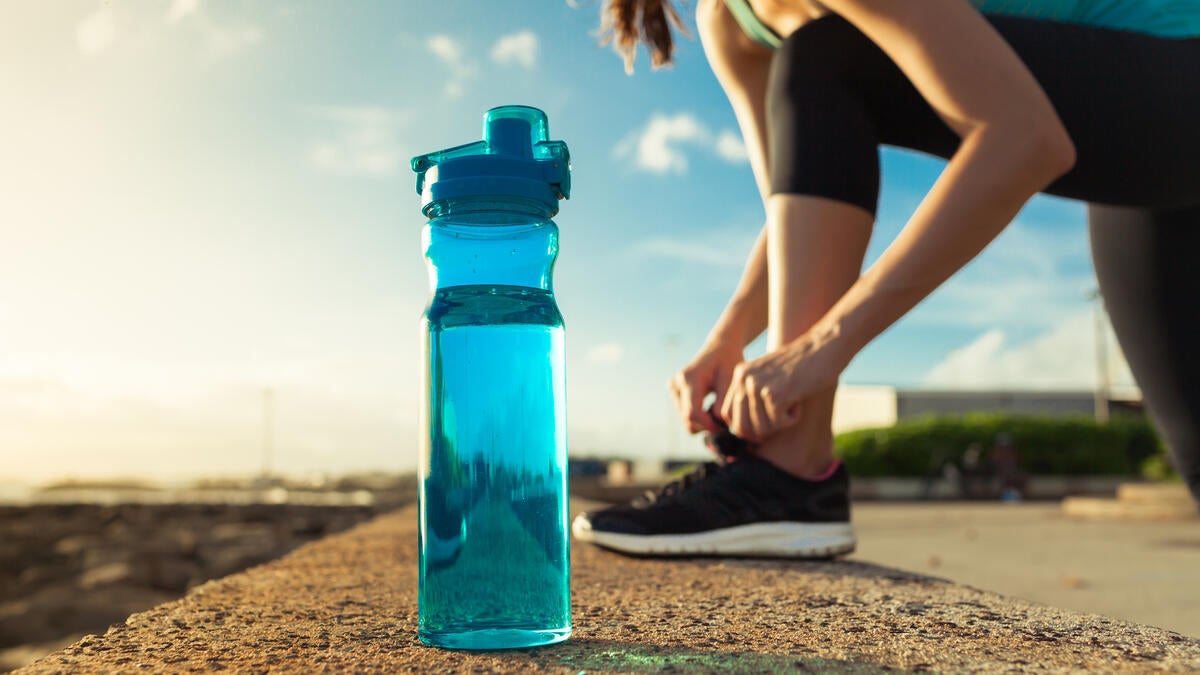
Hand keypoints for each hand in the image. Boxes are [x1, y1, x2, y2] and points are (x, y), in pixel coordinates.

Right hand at [669, 338, 743, 434]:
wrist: (720, 347)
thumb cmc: (728, 363)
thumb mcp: (731, 381)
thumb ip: (723, 403)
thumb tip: (716, 424)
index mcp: (689, 378)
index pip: (693, 413)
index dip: (709, 426)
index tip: (725, 428)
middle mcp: (676, 383)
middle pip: (688, 419)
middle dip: (707, 425)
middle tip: (725, 421)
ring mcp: (673, 387)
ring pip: (686, 420)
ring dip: (703, 422)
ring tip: (719, 410)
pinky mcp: (674, 391)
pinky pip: (685, 415)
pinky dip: (699, 416)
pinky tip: (711, 406)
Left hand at [719, 328, 845, 441]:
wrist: (824, 347)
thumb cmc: (802, 366)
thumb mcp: (770, 376)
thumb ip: (753, 396)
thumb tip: (741, 432)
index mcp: (740, 374)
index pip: (727, 414)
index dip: (743, 429)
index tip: (761, 430)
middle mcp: (744, 379)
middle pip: (742, 426)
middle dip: (762, 431)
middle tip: (781, 418)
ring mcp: (757, 386)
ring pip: (761, 428)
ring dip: (780, 423)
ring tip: (792, 402)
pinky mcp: (774, 394)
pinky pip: (779, 423)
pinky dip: (793, 418)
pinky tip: (799, 401)